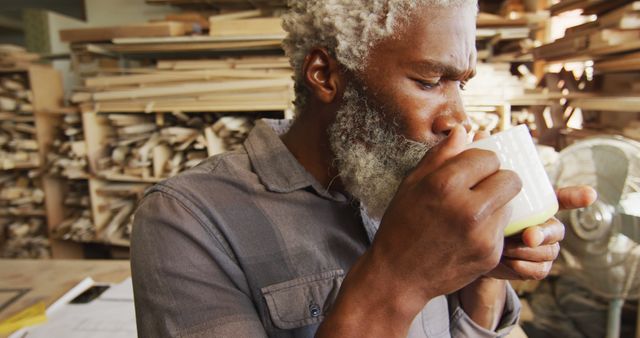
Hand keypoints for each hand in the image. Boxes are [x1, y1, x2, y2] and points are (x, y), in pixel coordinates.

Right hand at [319, 126, 521, 336]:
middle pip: (510, 178)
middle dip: (498, 179)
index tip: (473, 168)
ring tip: (472, 212)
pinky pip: (504, 229)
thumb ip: (440, 156)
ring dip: (497, 203)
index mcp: (444, 184)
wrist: (398, 276)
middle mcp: (467, 208)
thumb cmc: (401, 225)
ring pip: (511, 204)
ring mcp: (482, 234)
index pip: (488, 157)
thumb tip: (464, 131)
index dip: (481, 161)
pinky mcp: (491, 255)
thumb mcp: (411, 185)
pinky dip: (491, 227)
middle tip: (483, 187)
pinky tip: (469, 234)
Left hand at [486, 185, 596, 279]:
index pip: (564, 199)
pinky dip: (524, 266)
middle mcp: (547, 226)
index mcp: (538, 207)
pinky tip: (510, 261)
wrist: (475, 251)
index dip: (577, 196)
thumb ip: (489, 193)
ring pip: (548, 251)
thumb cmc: (483, 222)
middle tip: (528, 236)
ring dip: (526, 251)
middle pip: (556, 230)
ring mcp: (545, 249)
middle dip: (543, 233)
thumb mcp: (484, 206)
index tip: (589, 194)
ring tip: (504, 247)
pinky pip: (540, 269)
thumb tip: (484, 171)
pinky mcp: (538, 268)